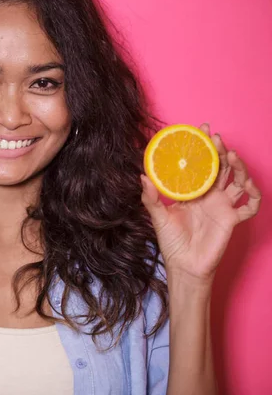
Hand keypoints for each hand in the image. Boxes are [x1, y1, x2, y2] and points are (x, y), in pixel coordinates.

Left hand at [140, 123, 261, 285]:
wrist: (184, 265)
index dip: (202, 149)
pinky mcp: (232, 219)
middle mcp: (209, 196)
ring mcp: (222, 206)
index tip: (200, 131)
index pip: (200, 165)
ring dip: (238, 167)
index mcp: (192, 192)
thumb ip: (150, 197)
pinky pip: (250, 206)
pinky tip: (248, 185)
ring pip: (237, 180)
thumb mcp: (157, 217)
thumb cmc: (171, 241)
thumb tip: (142, 176)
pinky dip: (254, 196)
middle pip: (220, 168)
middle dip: (220, 151)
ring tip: (232, 154)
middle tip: (215, 137)